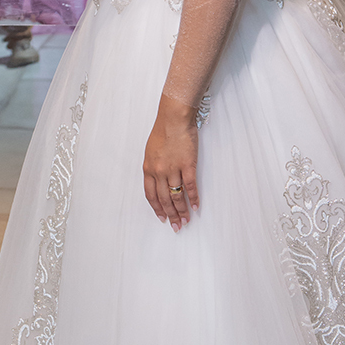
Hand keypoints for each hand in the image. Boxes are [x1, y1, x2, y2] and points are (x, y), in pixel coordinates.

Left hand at [143, 94, 198, 230]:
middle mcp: (159, 171)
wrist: (174, 118)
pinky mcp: (187, 165)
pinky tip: (196, 206)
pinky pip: (190, 186)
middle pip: (164, 199)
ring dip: (182, 210)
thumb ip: (154, 166)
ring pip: (176, 196)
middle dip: (170, 214)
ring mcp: (173, 169)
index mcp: (148, 168)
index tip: (162, 217)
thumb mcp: (151, 150)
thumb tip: (158, 180)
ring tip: (186, 220)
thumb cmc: (163, 130)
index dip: (157, 208)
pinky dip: (193, 198)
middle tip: (176, 225)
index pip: (150, 195)